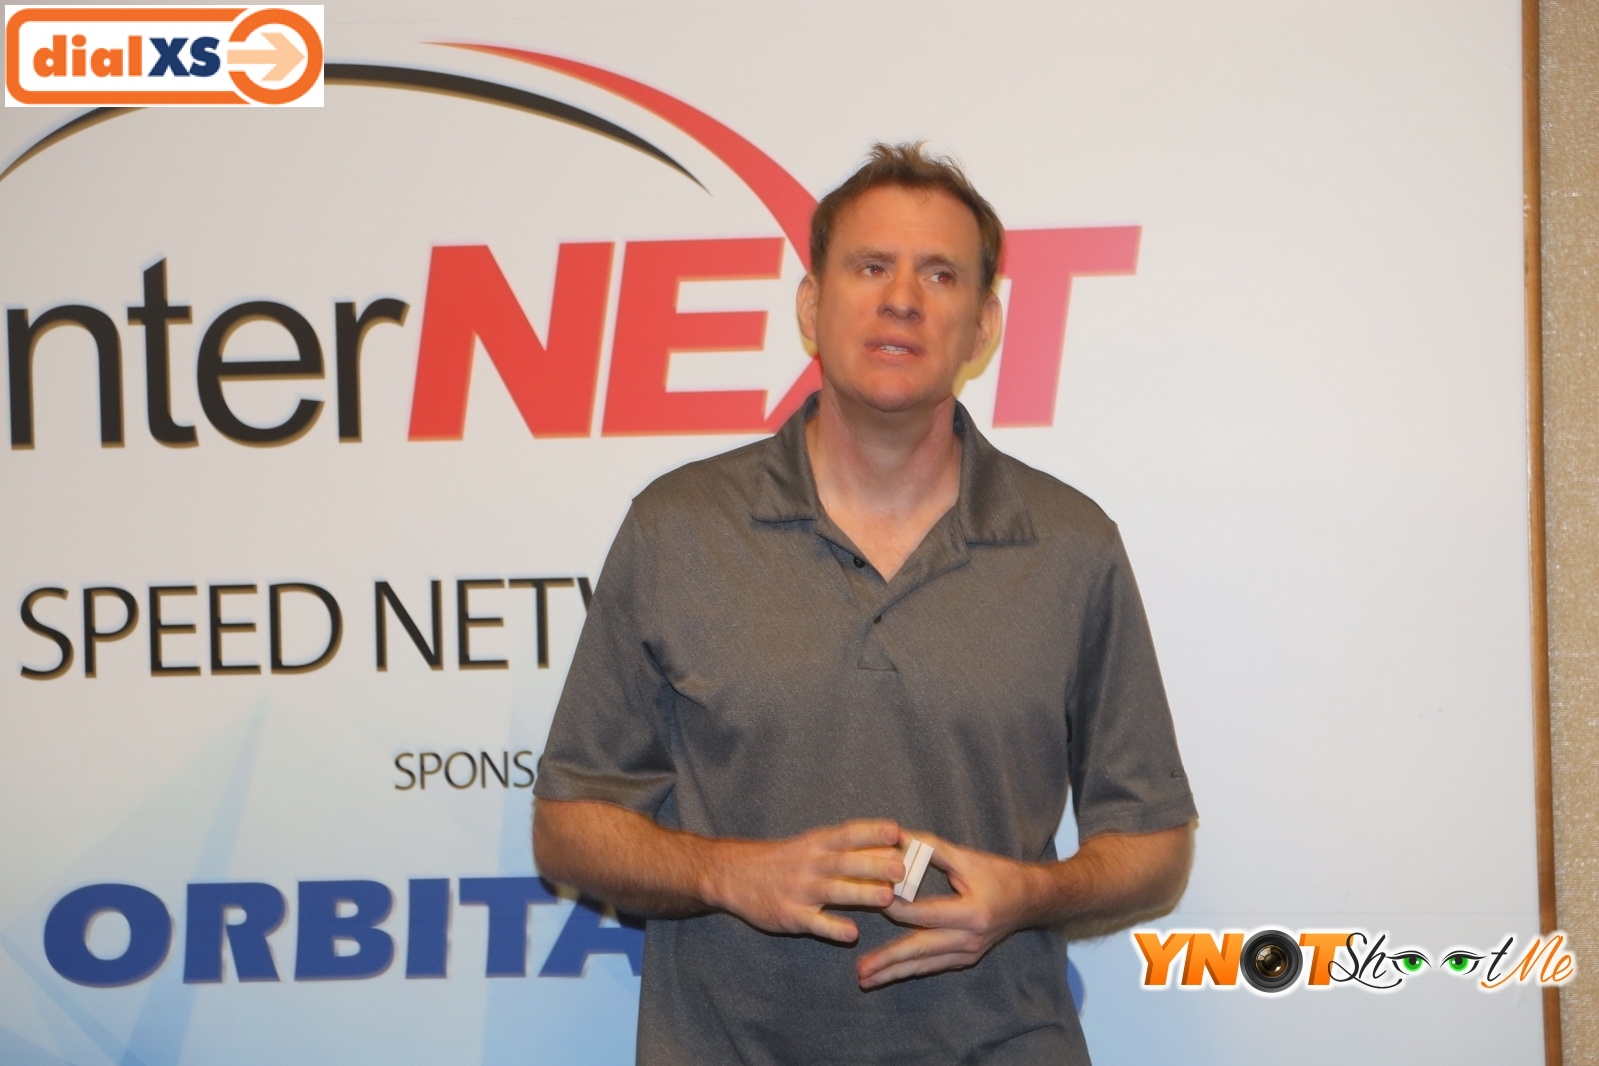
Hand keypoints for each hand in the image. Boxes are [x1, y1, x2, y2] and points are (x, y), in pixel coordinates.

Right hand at [706, 820, 904, 943]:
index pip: (848, 834)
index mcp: (817, 843)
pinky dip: (832, 928)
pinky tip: (851, 933)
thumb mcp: (810, 847)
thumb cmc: (784, 861)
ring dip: (860, 893)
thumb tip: (893, 851)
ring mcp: (799, 890)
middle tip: (902, 869)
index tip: (897, 832)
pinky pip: (813, 922)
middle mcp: (810, 864)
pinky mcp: (789, 915)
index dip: (872, 832)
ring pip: (833, 890)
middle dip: (874, 865)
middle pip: (845, 862)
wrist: (735, 875)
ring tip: (886, 898)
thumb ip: (846, 850)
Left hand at [857, 831, 1039, 988]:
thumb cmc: (999, 875)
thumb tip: (896, 837)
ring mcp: (969, 952)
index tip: (869, 905)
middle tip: (860, 970)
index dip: (896, 908)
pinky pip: (934, 966)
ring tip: (866, 979)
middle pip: (921, 950)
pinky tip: (890, 974)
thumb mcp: (967, 858)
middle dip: (888, 960)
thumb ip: (931, 849)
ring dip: (894, 972)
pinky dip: (911, 969)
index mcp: (971, 913)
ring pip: (925, 965)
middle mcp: (970, 938)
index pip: (924, 914)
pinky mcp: (966, 958)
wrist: (1030, 900)